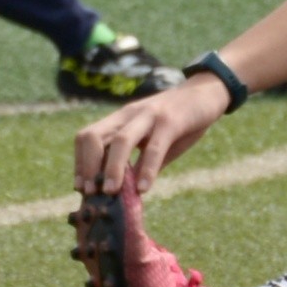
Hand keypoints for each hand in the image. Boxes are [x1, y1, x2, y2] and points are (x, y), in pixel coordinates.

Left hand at [75, 70, 229, 195]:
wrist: (207, 91)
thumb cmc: (179, 121)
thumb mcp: (154, 142)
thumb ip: (140, 164)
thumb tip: (128, 195)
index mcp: (120, 120)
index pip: (87, 138)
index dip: (80, 163)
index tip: (81, 188)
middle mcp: (128, 115)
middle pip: (93, 136)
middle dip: (87, 166)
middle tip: (92, 193)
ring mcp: (148, 116)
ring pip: (121, 141)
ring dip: (112, 169)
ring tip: (111, 193)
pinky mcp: (170, 121)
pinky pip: (154, 147)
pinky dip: (146, 170)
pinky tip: (144, 189)